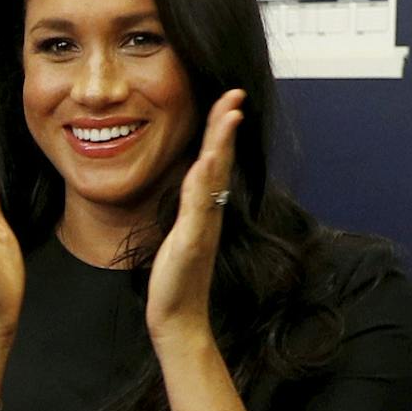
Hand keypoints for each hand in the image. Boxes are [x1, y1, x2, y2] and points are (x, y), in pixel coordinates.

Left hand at [147, 89, 244, 340]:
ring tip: (229, 114)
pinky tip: (206, 163)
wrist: (177, 317)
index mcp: (203, 208)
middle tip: (235, 93)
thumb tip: (194, 183)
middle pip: (221, 161)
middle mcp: (209, 213)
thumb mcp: (180, 234)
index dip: (220, 130)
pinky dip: (204, 184)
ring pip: (215, 179)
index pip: (214, 160)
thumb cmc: (176, 278)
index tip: (227, 99)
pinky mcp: (193, 243)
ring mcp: (203, 226)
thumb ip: (188, 208)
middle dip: (226, 125)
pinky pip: (200, 208)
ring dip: (222, 145)